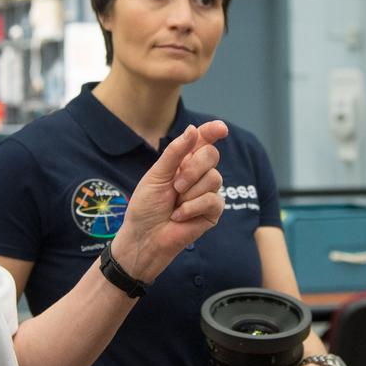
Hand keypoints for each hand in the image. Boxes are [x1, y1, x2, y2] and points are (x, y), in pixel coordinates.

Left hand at [111, 121, 227, 282]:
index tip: (221, 129)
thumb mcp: (157, 175)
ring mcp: (208, 192)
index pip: (203, 140)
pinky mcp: (213, 211)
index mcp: (184, 161)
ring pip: (214, 177)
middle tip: (175, 186)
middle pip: (211, 155)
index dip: (213, 131)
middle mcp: (198, 174)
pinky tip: (179, 216)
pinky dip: (192, 207)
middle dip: (193, 169)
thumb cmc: (146, 206)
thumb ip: (175, 153)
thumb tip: (193, 129)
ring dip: (189, 192)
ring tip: (175, 204)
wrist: (145, 237)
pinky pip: (213, 200)